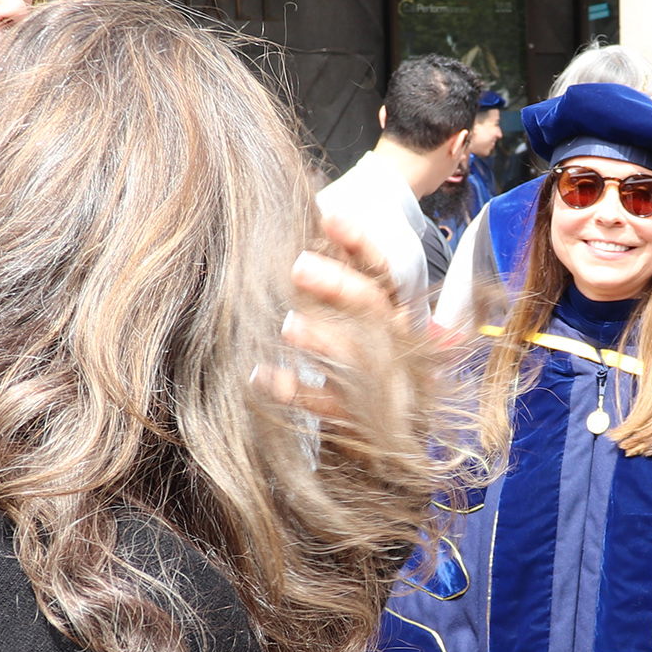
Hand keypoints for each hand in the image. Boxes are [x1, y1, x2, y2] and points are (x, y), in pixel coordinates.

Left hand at [253, 215, 401, 425]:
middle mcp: (391, 340)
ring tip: (289, 325)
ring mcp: (377, 380)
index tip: (329, 219)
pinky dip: (293, 391)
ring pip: (356, 355)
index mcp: (390, 308)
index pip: (379, 269)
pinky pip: (325, 404)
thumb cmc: (352, 353)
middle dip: (338, 284)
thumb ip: (335, 276)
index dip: (358, 243)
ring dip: (322, 339)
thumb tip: (307, 220)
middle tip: (298, 265)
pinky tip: (261, 376)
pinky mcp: (355, 416)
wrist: (379, 433)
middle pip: (372, 307)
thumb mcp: (351, 313)